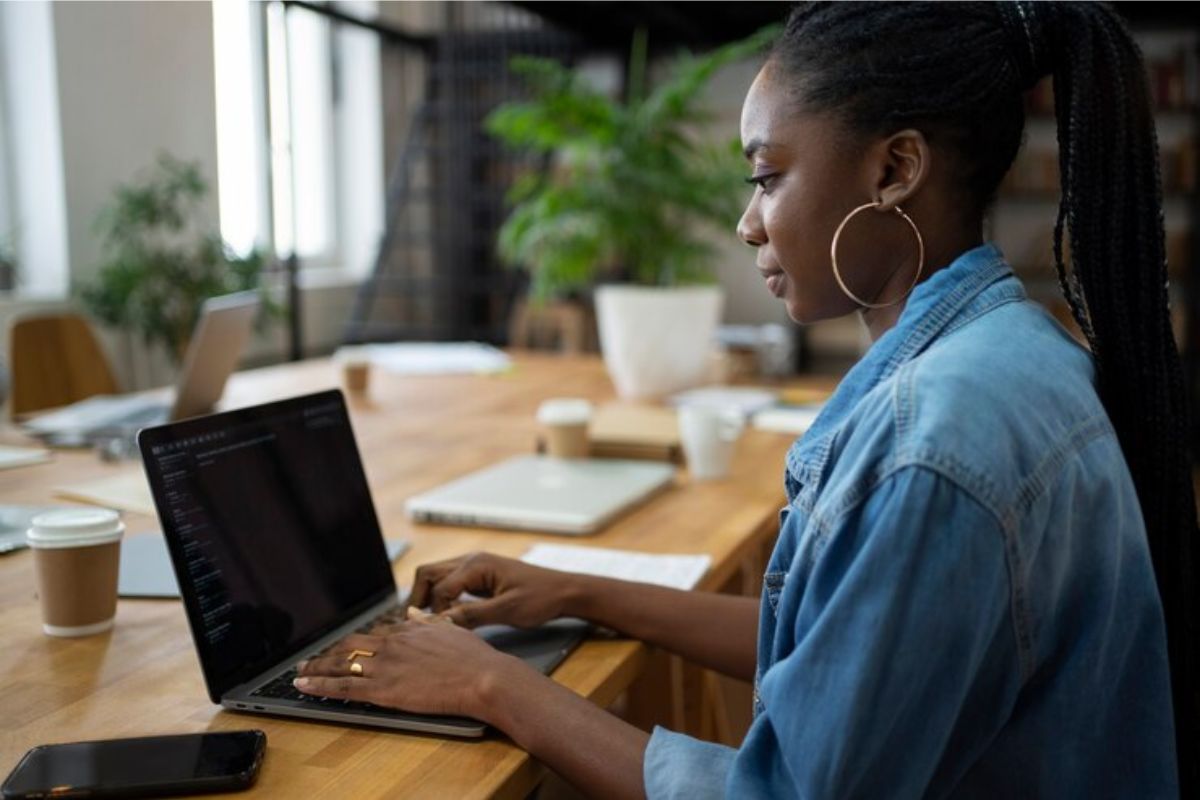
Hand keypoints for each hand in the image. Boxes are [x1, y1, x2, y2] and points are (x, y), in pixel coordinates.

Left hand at [293, 620, 529, 720]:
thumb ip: (428, 623)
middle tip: (310, 660)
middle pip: (349, 646)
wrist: (483, 677)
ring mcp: (385, 666)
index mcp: (408, 630)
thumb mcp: (451, 630)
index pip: (373, 635)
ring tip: (300, 673)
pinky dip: (320, 685)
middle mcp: (392, 644)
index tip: (346, 649)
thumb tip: (413, 614)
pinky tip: (304, 686)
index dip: (355, 643)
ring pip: (341, 664)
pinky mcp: (383, 689)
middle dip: (327, 653)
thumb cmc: (474, 658)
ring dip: (316, 669)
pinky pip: (343, 686)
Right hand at [408, 552, 578, 628]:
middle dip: (419, 598)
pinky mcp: (479, 576)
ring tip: (430, 622)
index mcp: (477, 565)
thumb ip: (473, 615)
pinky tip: (447, 615)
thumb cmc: (540, 598)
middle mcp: (471, 561)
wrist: (563, 591)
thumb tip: (443, 622)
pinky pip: (450, 583)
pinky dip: (442, 597)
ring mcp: (474, 566)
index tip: (442, 630)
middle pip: (428, 574)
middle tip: (419, 624)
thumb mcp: (507, 610)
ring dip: (429, 597)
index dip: (436, 611)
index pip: (439, 587)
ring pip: (436, 577)